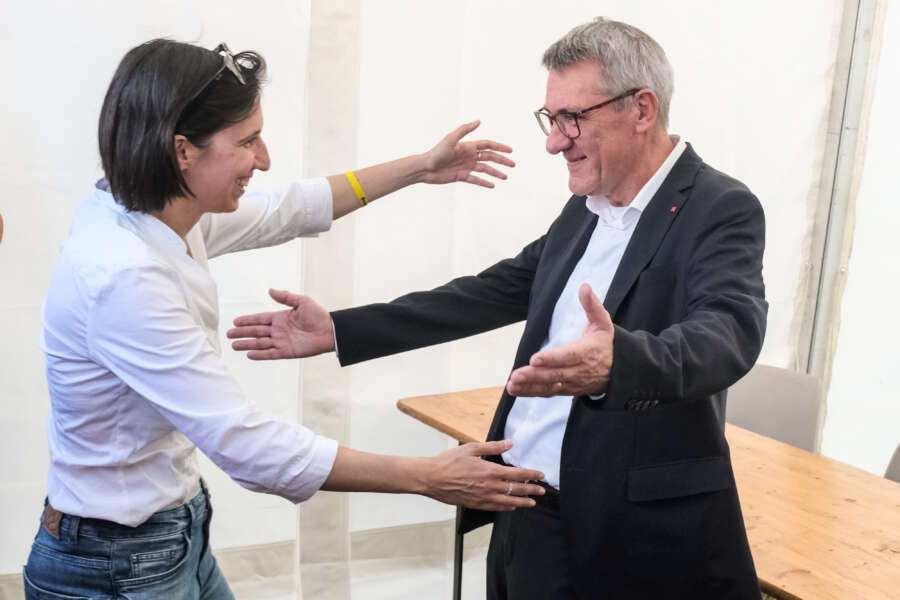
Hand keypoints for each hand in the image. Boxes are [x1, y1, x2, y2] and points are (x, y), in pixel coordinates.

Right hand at [227, 289, 334, 359]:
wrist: (329, 331)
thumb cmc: (318, 315)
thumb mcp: (302, 302)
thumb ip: (286, 297)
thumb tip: (270, 290)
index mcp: (280, 318)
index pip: (260, 319)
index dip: (247, 320)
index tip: (235, 321)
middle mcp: (278, 330)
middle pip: (256, 331)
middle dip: (242, 333)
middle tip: (229, 334)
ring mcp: (281, 341)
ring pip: (260, 343)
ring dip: (247, 344)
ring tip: (234, 345)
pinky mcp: (287, 351)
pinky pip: (270, 353)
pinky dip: (260, 354)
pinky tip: (249, 354)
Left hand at [421, 120, 514, 187]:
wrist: (425, 168)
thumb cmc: (436, 153)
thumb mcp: (450, 139)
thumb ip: (465, 130)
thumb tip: (479, 121)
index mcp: (468, 146)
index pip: (488, 146)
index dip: (500, 147)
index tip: (510, 151)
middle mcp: (469, 156)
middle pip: (489, 158)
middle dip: (502, 161)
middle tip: (513, 165)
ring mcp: (466, 166)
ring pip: (485, 170)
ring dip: (496, 173)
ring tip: (505, 177)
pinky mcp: (461, 176)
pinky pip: (476, 180)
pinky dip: (484, 182)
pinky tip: (493, 186)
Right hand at [422, 440, 545, 510]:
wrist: (432, 478)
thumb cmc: (449, 461)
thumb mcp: (472, 448)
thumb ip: (493, 446)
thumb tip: (510, 442)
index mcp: (491, 471)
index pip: (518, 474)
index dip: (531, 475)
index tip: (540, 475)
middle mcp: (490, 486)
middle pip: (517, 489)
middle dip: (532, 490)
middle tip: (542, 491)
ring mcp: (483, 497)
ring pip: (509, 502)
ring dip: (523, 502)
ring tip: (532, 502)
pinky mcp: (476, 504)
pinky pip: (496, 508)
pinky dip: (507, 508)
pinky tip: (512, 507)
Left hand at [506, 283, 613, 396]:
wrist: (618, 370)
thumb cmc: (605, 343)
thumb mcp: (603, 322)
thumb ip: (592, 305)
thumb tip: (584, 286)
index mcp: (587, 352)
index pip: (569, 356)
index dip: (552, 358)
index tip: (535, 359)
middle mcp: (579, 370)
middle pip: (555, 374)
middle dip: (535, 375)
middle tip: (516, 375)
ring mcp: (572, 382)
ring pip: (549, 386)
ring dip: (529, 386)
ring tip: (511, 385)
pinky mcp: (566, 389)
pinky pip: (548, 392)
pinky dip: (531, 392)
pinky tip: (515, 390)